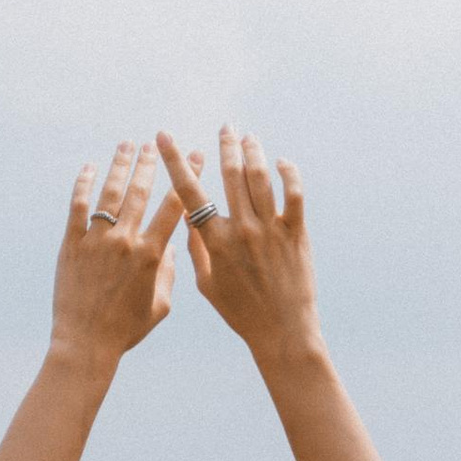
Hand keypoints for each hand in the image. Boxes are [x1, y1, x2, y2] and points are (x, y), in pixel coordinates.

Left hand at [47, 141, 182, 370]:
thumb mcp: (159, 307)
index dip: (186, 178)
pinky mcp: (72, 245)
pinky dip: (83, 184)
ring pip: (110, 193)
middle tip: (153, 144)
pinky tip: (89, 168)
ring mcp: (96, 241)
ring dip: (119, 165)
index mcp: (150, 256)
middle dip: (149, 164)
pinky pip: (78, 206)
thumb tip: (171, 247)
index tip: (194, 157)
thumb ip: (169, 274)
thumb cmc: (126, 331)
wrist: (86, 344)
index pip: (173, 208)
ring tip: (125, 145)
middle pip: (140, 192)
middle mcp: (124, 242)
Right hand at [156, 127, 320, 366]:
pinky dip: (288, 173)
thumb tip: (187, 217)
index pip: (190, 193)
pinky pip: (294, 194)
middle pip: (230, 174)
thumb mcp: (207, 285)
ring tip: (249, 138)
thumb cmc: (240, 312)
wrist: (281, 332)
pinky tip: (281, 163)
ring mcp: (270, 231)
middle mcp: (242, 231)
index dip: (175, 161)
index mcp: (215, 242)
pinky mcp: (295, 234)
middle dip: (225, 145)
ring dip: (253, 152)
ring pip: (260, 177)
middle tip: (225, 128)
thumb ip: (196, 248)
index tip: (164, 138)